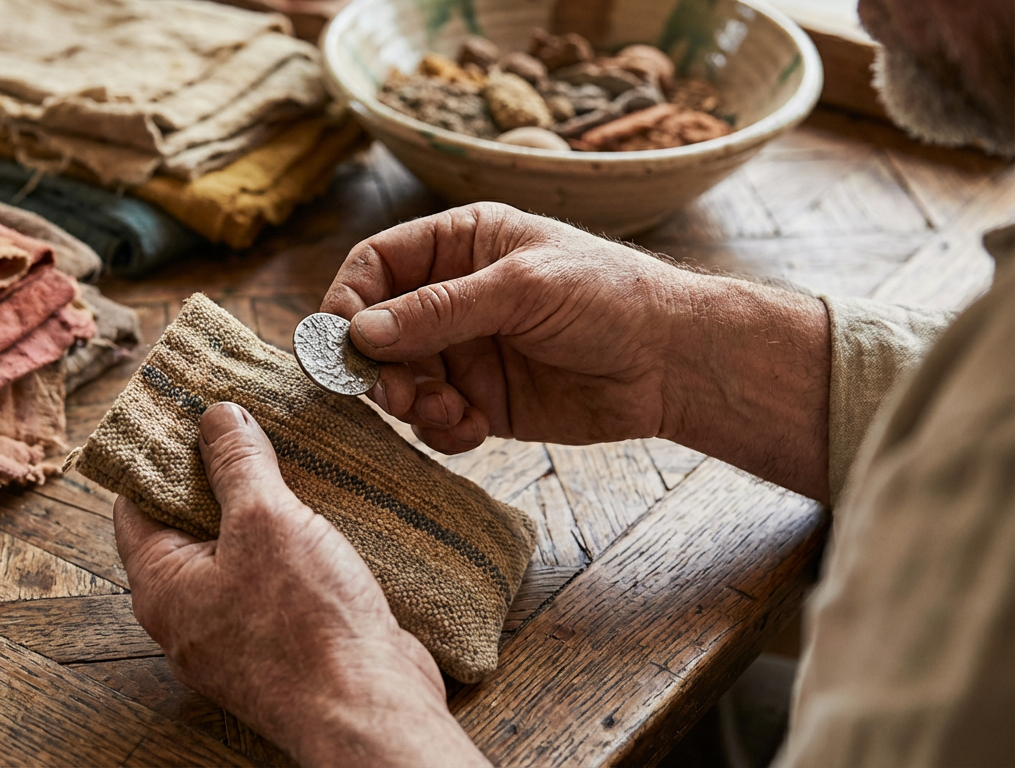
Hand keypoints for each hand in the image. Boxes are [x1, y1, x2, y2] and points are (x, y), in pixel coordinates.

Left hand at [113, 402, 487, 766]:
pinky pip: (272, 580)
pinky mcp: (281, 643)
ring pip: (235, 553)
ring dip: (259, 510)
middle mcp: (189, 615)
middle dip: (216, 476)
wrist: (369, 708)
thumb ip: (237, 463)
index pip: (136, 504)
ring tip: (286, 458)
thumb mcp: (265, 521)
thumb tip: (216, 416)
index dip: (158, 453)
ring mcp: (234, 633)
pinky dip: (288, 544)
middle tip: (244, 426)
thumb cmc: (306, 626)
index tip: (187, 412)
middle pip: (186, 526)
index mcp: (162, 587)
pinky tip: (319, 513)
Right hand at [323, 203, 830, 500]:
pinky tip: (472, 429)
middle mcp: (453, 296)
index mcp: (460, 244)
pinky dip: (440, 429)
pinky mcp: (481, 400)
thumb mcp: (523, 289)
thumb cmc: (610, 298)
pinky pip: (433, 419)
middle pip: (376, 330)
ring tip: (447, 412)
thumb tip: (359, 331)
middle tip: (395, 394)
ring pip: (399, 380)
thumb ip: (440, 309)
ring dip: (410, 402)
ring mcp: (465, 351)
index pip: (376, 265)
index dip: (347, 301)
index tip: (341, 344)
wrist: (674, 363)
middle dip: (378, 365)